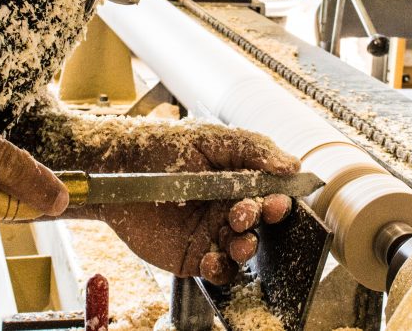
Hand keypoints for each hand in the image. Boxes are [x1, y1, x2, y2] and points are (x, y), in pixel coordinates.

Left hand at [65, 118, 299, 283]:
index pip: (270, 195)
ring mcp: (211, 234)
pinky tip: (213, 260)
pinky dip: (222, 270)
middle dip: (260, 221)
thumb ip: (253, 150)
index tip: (278, 201)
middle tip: (245, 213)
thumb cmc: (164, 147)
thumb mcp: (212, 139)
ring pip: (243, 250)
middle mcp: (228, 209)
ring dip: (247, 248)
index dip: (279, 201)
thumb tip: (293, 164)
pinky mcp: (191, 256)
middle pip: (260, 224)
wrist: (118, 167)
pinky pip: (218, 271)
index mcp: (238, 181)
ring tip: (238, 240)